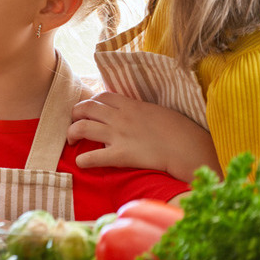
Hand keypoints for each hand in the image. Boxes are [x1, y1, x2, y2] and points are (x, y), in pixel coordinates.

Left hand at [68, 92, 220, 181]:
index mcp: (130, 105)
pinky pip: (93, 156)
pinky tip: (82, 163)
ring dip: (71, 133)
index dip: (90, 102)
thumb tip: (132, 113)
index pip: (100, 96)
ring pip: (81, 127)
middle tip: (74, 124)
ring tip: (72, 141)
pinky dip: (82, 160)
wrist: (188, 147)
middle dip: (74, 114)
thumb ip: (138, 110)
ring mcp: (118, 135)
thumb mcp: (156, 111)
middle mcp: (119, 117)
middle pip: (85, 107)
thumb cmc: (178, 130)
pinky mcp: (121, 155)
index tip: (89, 111)